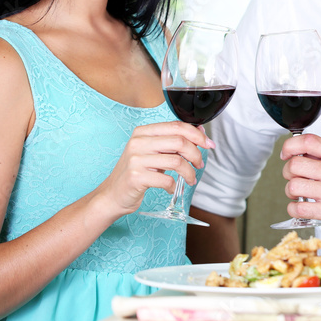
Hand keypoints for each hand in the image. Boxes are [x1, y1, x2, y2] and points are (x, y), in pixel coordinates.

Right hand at [94, 121, 214, 218]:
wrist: (112, 195)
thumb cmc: (136, 172)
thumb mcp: (153, 152)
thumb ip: (172, 142)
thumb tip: (199, 131)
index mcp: (143, 132)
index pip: (176, 126)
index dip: (197, 134)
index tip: (208, 144)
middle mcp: (138, 142)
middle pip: (179, 142)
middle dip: (196, 154)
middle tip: (200, 164)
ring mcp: (135, 160)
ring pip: (176, 161)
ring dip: (189, 173)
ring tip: (190, 179)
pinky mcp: (136, 177)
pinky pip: (166, 180)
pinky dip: (174, 186)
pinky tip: (171, 188)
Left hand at [279, 134, 320, 240]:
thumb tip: (306, 153)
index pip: (308, 141)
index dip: (290, 146)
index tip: (287, 153)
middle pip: (294, 165)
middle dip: (287, 172)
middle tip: (293, 177)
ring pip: (293, 187)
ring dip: (290, 191)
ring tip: (298, 194)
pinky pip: (298, 209)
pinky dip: (294, 209)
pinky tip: (301, 208)